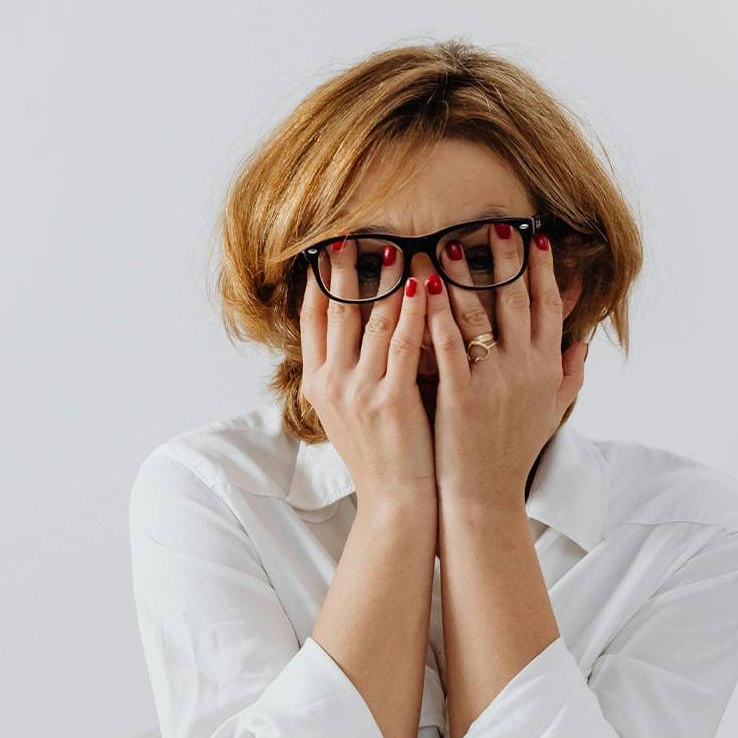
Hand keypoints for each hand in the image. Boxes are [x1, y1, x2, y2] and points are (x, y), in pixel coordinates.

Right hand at [299, 239, 435, 510]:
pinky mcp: (392, 399)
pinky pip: (405, 342)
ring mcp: (360, 391)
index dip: (319, 280)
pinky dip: (413, 310)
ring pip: (372, 319)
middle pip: (337, 309)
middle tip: (355, 233)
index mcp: (318, 384)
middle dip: (346, 268)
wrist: (395, 504)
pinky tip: (424, 284)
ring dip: (386, 279)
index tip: (326, 248)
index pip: (313, 318)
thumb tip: (351, 332)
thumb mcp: (346, 414)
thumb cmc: (380, 458)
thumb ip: (345, 372)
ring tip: (397, 246)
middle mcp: (332, 383)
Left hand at [422, 225, 588, 506]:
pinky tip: (422, 287)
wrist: (485, 499)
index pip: (548, 306)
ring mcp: (494, 382)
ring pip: (480, 316)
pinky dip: (436, 314)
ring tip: (447, 243)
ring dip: (463, 276)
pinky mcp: (461, 397)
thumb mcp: (552, 413)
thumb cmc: (513, 455)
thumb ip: (570, 374)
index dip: (542, 268)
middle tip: (496, 222)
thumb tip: (583, 341)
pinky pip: (447, 346)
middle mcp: (526, 369)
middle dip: (507, 258)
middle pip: (518, 300)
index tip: (534, 234)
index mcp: (547, 368)